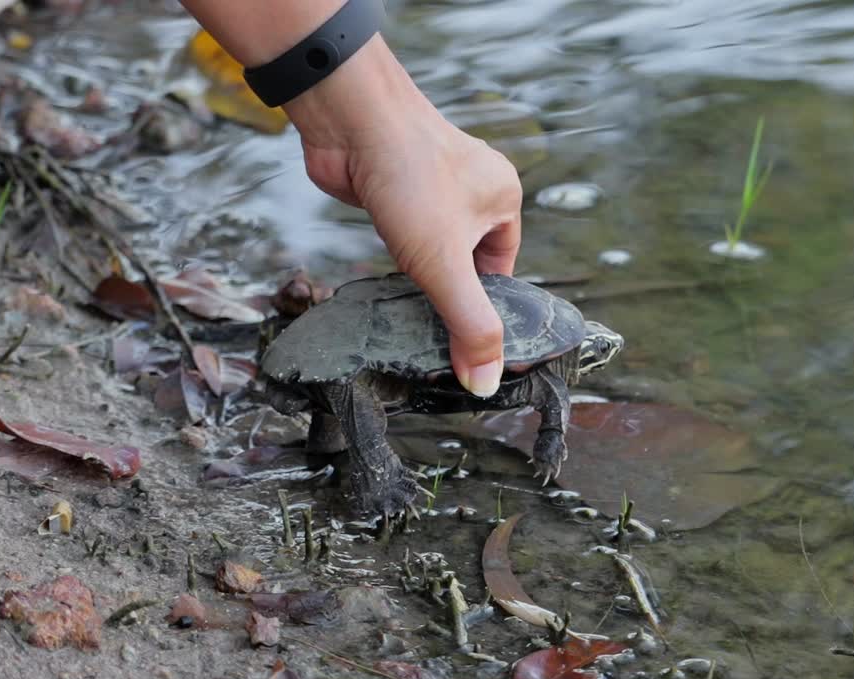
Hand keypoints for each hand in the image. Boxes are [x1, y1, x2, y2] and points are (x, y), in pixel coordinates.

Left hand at [282, 35, 522, 397]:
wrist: (349, 119)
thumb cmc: (408, 175)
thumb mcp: (446, 264)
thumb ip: (468, 325)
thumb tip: (487, 384)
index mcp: (503, 200)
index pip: (503, 274)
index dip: (484, 310)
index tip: (465, 346)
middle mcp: (474, 190)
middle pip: (468, 264)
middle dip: (448, 294)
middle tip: (429, 333)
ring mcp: (432, 188)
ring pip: (434, 249)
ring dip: (419, 276)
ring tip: (405, 308)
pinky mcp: (394, 189)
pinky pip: (404, 235)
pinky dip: (395, 257)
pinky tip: (382, 276)